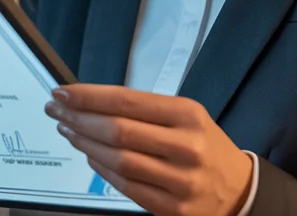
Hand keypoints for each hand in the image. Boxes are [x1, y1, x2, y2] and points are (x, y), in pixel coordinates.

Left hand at [45, 85, 251, 215]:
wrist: (239, 192)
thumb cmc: (206, 147)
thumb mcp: (187, 117)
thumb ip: (144, 110)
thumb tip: (90, 102)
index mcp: (188, 115)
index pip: (127, 102)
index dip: (89, 97)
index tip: (63, 92)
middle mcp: (187, 147)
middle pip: (118, 131)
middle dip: (79, 119)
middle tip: (56, 111)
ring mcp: (180, 181)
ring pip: (118, 160)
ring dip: (85, 144)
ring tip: (68, 131)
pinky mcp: (173, 209)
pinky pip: (126, 187)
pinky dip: (102, 170)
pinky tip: (89, 156)